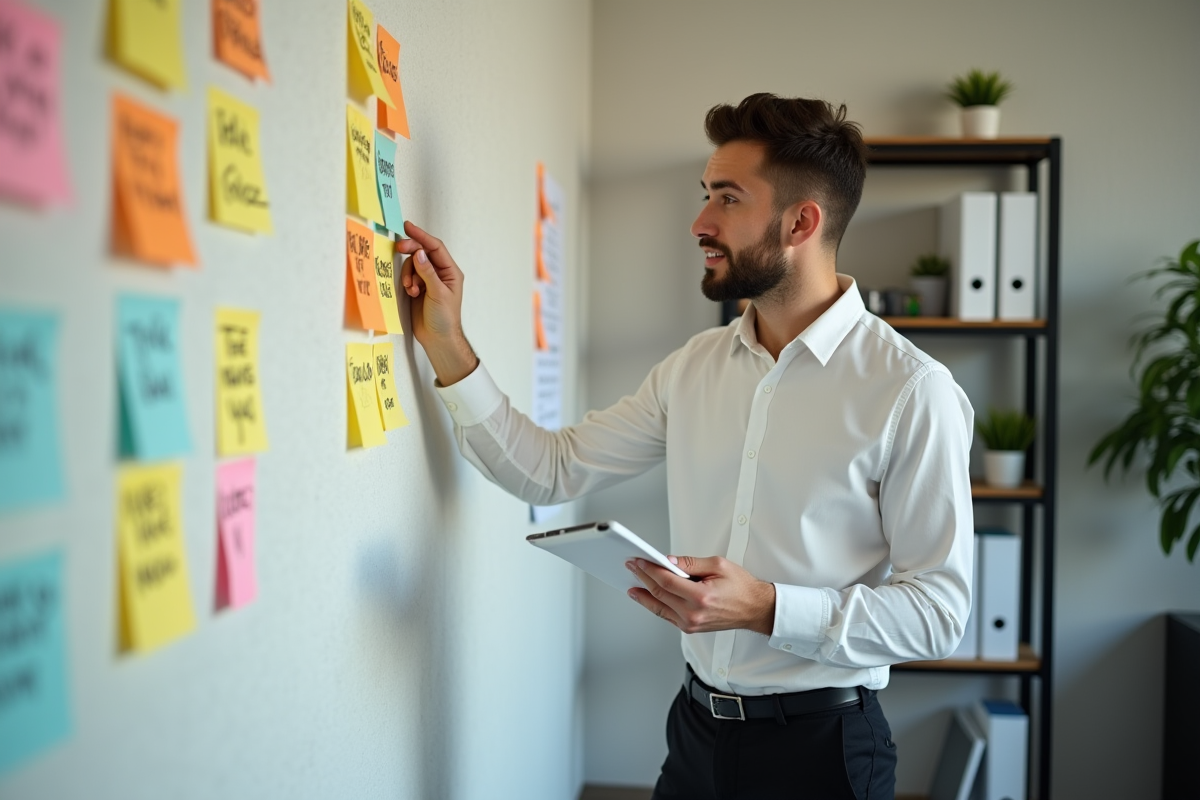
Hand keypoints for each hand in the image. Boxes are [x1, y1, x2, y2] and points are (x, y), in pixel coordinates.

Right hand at [396, 221, 477, 384]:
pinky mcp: (418, 289)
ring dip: (408, 273)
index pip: (435, 248)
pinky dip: (407, 281)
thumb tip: (419, 253)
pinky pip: (408, 276)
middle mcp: (439, 273)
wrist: (438, 338)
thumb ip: (427, 272)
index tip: (408, 227)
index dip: (422, 236)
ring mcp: (428, 280)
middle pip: (422, 253)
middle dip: (410, 252)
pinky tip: (410, 292)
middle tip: (399, 248)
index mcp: (450, 271)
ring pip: (413, 265)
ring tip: (411, 287)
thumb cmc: (444, 318)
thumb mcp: (438, 293)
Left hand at [626, 556, 775, 634]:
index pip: (667, 582)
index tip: (639, 561)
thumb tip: (669, 561)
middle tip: (632, 567)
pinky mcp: (690, 628)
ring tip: (632, 584)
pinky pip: (667, 616)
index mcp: (701, 597)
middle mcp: (694, 614)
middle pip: (659, 594)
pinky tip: (647, 597)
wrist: (754, 609)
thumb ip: (690, 563)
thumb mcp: (718, 565)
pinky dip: (655, 605)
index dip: (649, 570)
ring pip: (659, 608)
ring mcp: (691, 624)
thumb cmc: (741, 587)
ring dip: (643, 595)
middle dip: (643, 579)